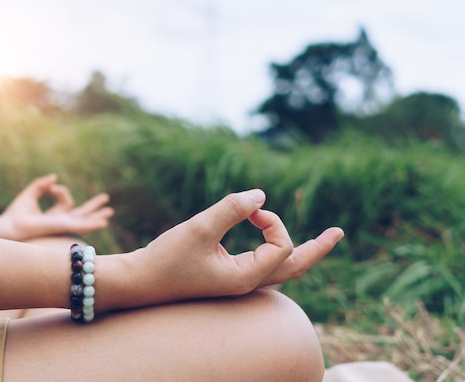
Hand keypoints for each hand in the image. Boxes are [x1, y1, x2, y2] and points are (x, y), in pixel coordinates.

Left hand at [0, 174, 113, 240]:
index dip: (61, 191)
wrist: (10, 225)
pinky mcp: (62, 227)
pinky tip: (104, 223)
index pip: (67, 202)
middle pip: (82, 215)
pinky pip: (81, 226)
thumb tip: (54, 178)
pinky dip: (93, 224)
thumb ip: (42, 185)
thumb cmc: (16, 213)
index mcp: (54, 217)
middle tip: (106, 201)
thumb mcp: (30, 194)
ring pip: (85, 221)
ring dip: (97, 217)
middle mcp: (61, 223)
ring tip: (110, 212)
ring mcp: (63, 226)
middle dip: (94, 208)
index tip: (51, 186)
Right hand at [136, 189, 342, 301]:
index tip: (248, 210)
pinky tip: (273, 239)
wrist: (139, 281)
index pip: (282, 246)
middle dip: (317, 248)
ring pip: (281, 269)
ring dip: (301, 252)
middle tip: (339, 233)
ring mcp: (237, 281)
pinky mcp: (226, 275)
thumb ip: (231, 208)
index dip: (272, 221)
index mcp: (246, 278)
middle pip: (295, 267)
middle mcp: (247, 283)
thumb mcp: (199, 229)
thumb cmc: (166, 258)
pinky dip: (276, 250)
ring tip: (322, 241)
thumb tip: (261, 194)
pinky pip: (263, 264)